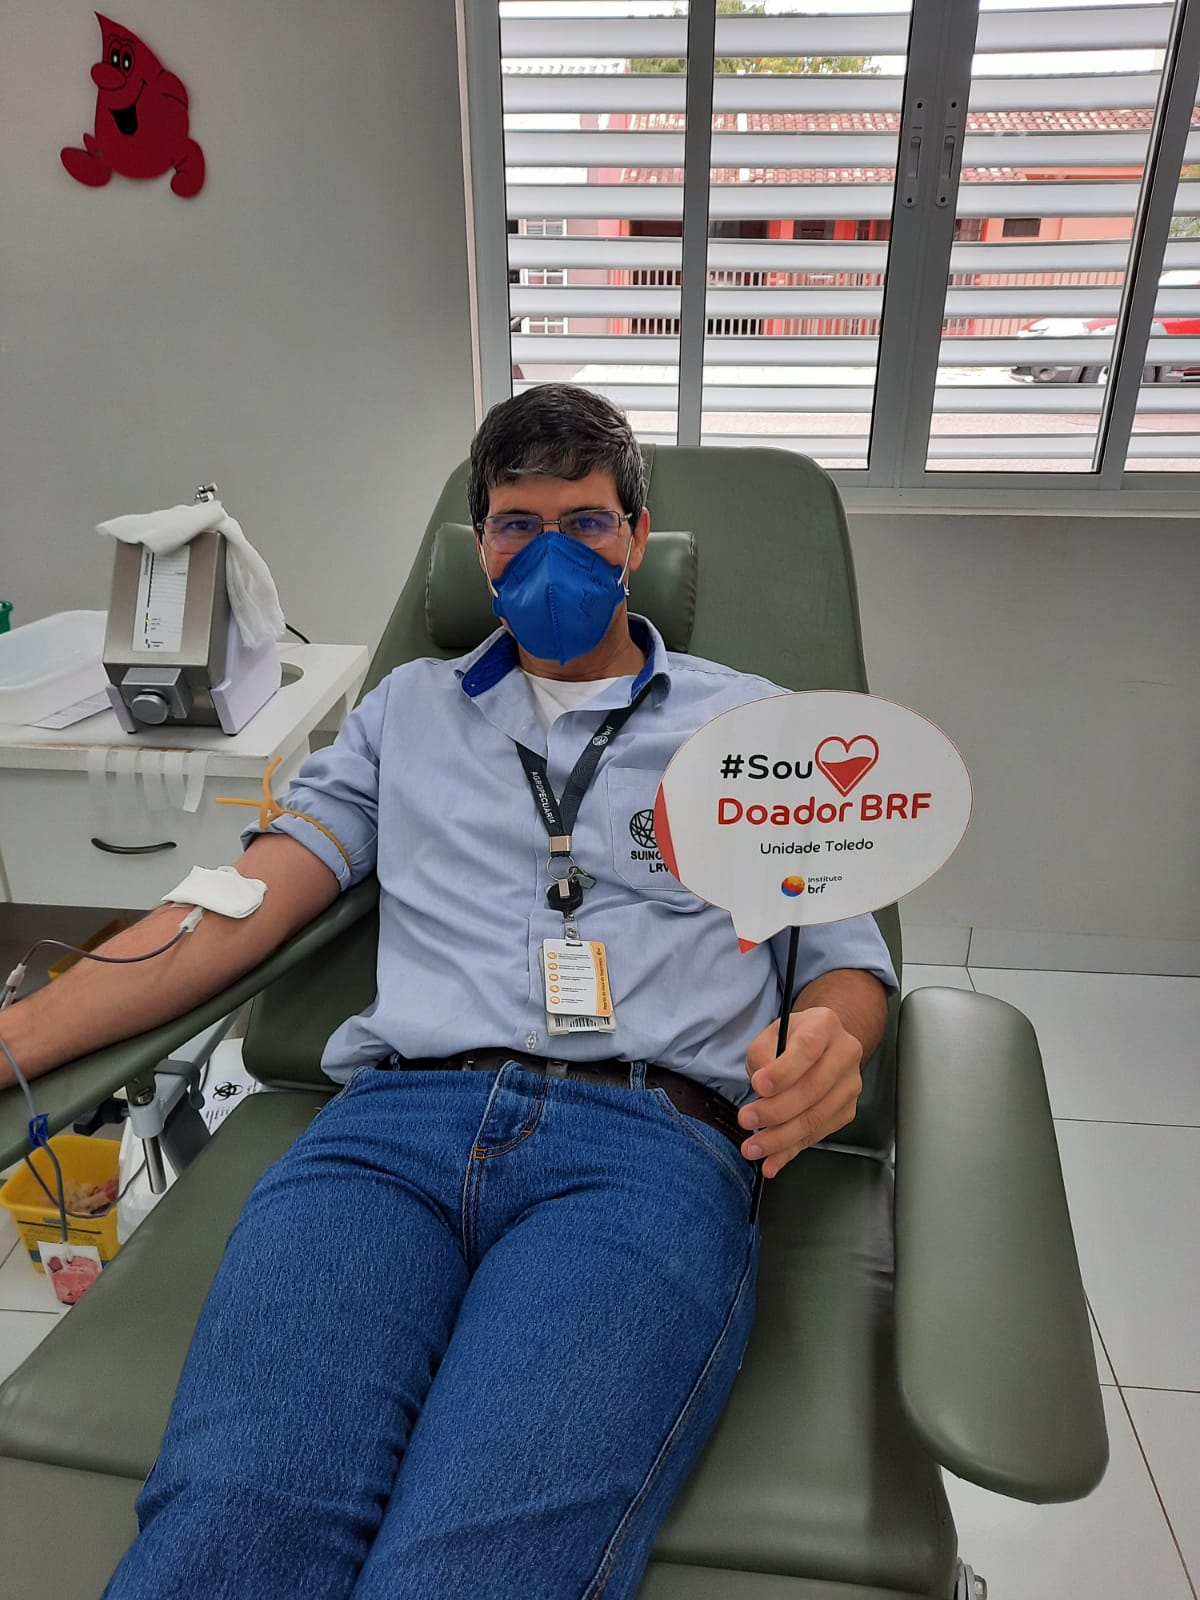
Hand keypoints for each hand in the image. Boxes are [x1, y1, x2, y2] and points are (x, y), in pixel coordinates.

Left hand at [738, 1006, 863, 1178]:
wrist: (822, 1046)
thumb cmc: (792, 1040)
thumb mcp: (770, 1035)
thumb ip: (763, 1056)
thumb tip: (762, 1091)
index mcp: (824, 1026)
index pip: (806, 1049)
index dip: (783, 1071)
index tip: (758, 1086)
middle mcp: (845, 1054)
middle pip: (812, 1089)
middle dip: (775, 1111)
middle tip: (746, 1120)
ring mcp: (850, 1085)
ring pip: (815, 1118)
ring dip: (780, 1138)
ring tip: (753, 1147)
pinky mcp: (847, 1111)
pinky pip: (817, 1136)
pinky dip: (791, 1151)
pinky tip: (772, 1161)